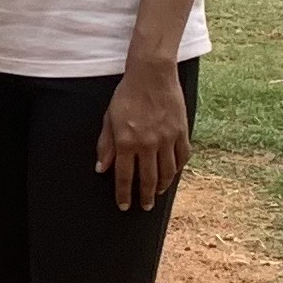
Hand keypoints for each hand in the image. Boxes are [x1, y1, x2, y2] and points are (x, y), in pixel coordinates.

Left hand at [97, 60, 194, 211]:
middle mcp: (147, 144)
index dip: (124, 194)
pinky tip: (173, 174)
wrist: (151, 75)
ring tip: (158, 193)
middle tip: (144, 207)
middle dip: (145, 196)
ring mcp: (166, 139)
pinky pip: (182, 157)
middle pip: (147, 179)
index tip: (124, 206)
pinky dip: (178, 168)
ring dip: (162, 186)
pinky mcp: (181, 132)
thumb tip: (101, 168)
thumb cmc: (126, 95)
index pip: (124, 176)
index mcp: (126, 142)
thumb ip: (105, 145)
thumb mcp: (109, 119)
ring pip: (167, 172)